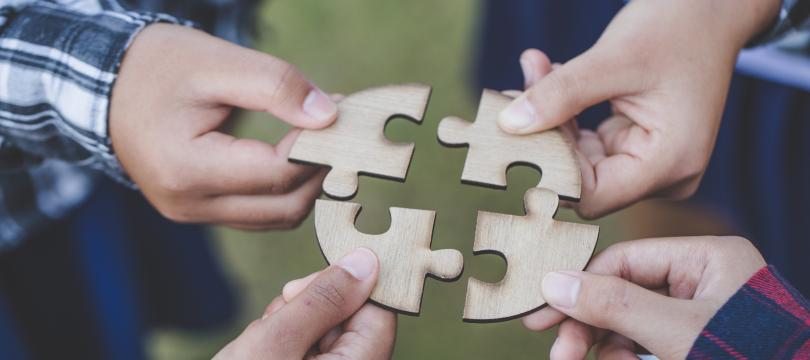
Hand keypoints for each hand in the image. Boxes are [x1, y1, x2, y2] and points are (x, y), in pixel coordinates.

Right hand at [110, 24, 337, 229]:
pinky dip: (284, 190)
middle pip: (283, 208)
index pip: (277, 173)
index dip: (317, 147)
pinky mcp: (198, 211)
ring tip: (320, 142)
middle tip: (339, 133)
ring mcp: (191, 214)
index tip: (338, 114)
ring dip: (306, 185)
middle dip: (319, 172)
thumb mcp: (217, 63)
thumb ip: (276, 86)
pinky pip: (257, 213)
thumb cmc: (158, 68)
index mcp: (186, 169)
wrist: (105, 86)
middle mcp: (188, 204)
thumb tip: (329, 116)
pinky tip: (297, 156)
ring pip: (275, 218)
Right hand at [214, 248, 395, 358]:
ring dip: (289, 326)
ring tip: (259, 347)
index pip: (377, 313)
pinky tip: (259, 354)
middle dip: (308, 309)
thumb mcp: (275, 342)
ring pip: (324, 332)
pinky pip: (308, 351)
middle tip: (272, 324)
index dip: (343, 289)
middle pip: (350, 320)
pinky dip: (283, 344)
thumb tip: (366, 261)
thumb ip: (322, 299)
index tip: (301, 288)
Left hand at [497, 0, 779, 217]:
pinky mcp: (633, 146)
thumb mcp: (613, 58)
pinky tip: (550, 74)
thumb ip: (561, 94)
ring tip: (535, 69)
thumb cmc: (676, 28)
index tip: (514, 131)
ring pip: (577, 158)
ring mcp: (649, 162)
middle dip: (545, 135)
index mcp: (670, 163)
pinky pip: (585, 142)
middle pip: (581, 177)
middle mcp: (664, 175)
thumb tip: (508, 125)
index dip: (549, 169)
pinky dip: (564, 111)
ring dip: (550, 117)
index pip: (591, 196)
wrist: (710, 10)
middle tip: (514, 90)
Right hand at [523, 236, 765, 358]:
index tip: (544, 310)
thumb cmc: (747, 357)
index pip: (625, 259)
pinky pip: (644, 342)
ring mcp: (698, 312)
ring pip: (629, 321)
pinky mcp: (694, 341)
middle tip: (558, 352)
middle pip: (623, 292)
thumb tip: (554, 282)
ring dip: (605, 347)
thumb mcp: (676, 333)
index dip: (580, 284)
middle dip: (589, 324)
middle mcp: (702, 279)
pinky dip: (624, 356)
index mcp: (708, 258)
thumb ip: (614, 305)